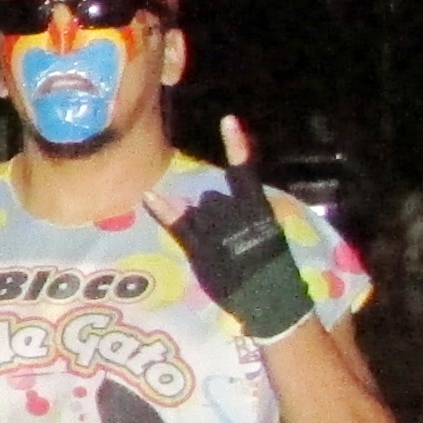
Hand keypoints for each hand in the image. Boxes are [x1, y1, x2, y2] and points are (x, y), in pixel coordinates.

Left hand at [158, 113, 316, 342]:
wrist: (273, 301)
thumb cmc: (273, 273)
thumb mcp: (267, 236)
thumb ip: (248, 215)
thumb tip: (225, 199)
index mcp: (259, 209)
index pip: (246, 172)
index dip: (237, 145)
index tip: (228, 120)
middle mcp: (237, 213)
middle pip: (211, 197)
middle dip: (212, 213)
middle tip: (224, 245)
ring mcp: (219, 230)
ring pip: (197, 212)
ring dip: (200, 226)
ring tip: (218, 254)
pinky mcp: (203, 248)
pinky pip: (180, 224)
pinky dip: (164, 209)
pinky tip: (150, 196)